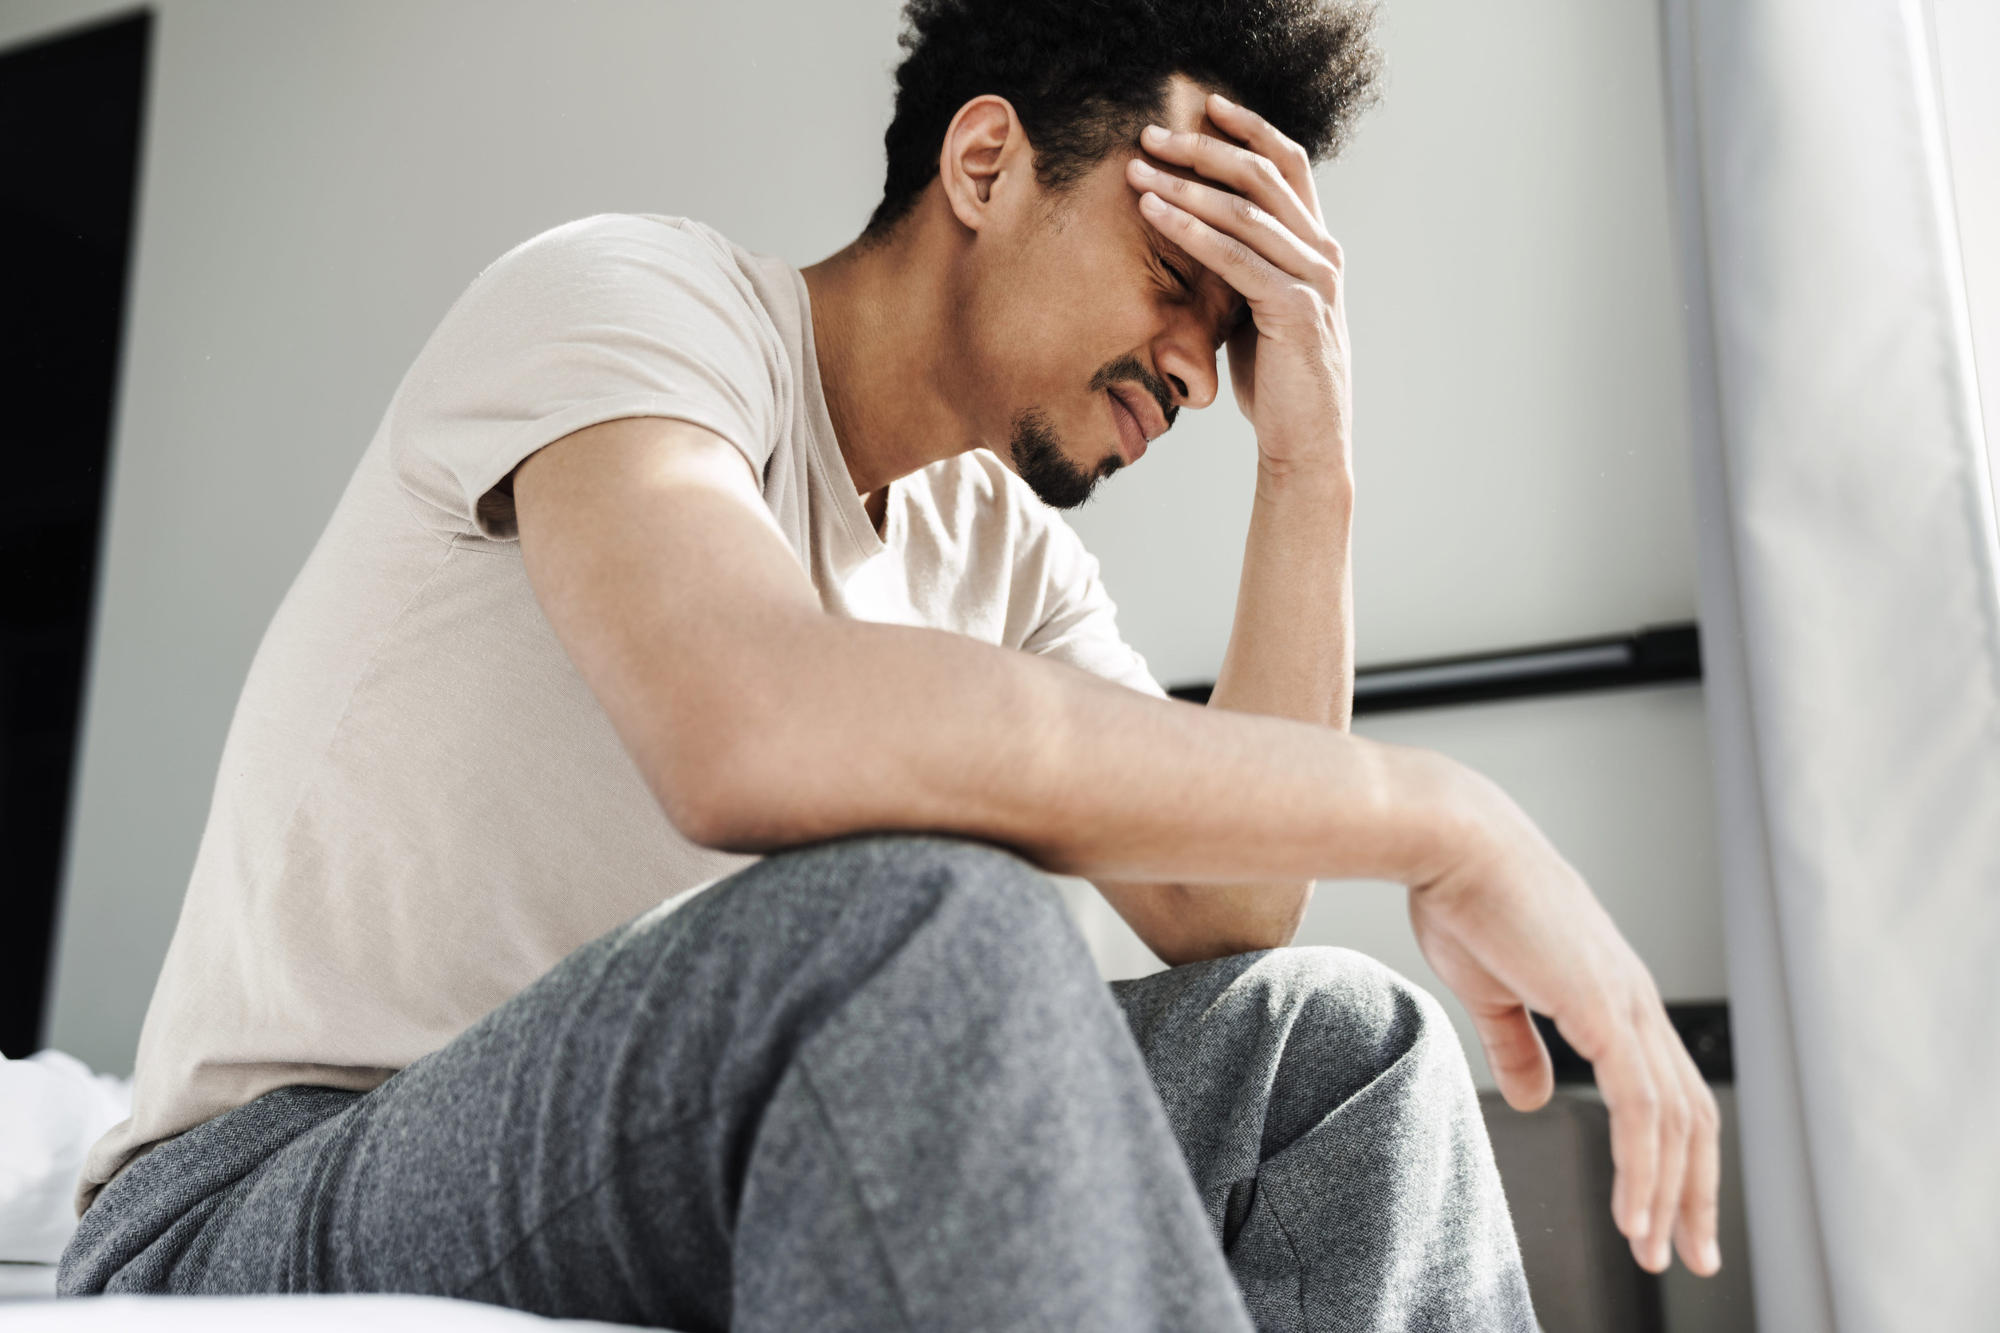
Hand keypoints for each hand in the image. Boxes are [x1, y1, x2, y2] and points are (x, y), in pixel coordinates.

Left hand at [1126, 91, 1350, 475]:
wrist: (1305, 442)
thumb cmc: (1276, 381)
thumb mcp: (1259, 310)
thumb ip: (1245, 269)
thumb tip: (1201, 237)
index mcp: (1316, 246)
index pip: (1288, 166)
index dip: (1250, 129)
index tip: (1207, 105)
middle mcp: (1323, 253)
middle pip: (1263, 175)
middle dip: (1203, 149)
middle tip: (1150, 135)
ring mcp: (1313, 279)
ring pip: (1246, 212)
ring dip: (1186, 186)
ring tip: (1138, 173)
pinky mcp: (1295, 309)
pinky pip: (1236, 258)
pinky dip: (1193, 232)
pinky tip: (1156, 216)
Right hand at [1407, 761, 1723, 1277]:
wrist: (1451, 841)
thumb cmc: (1462, 895)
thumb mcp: (1491, 988)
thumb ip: (1517, 1045)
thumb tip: (1533, 1097)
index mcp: (1612, 991)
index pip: (1666, 1089)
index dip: (1673, 1154)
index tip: (1667, 1209)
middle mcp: (1635, 999)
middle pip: (1691, 1115)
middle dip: (1694, 1190)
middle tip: (1689, 1251)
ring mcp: (1626, 1003)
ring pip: (1674, 1121)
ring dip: (1669, 1193)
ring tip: (1652, 1247)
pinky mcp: (1604, 1009)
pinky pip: (1640, 1107)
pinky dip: (1643, 1166)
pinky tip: (1632, 1210)